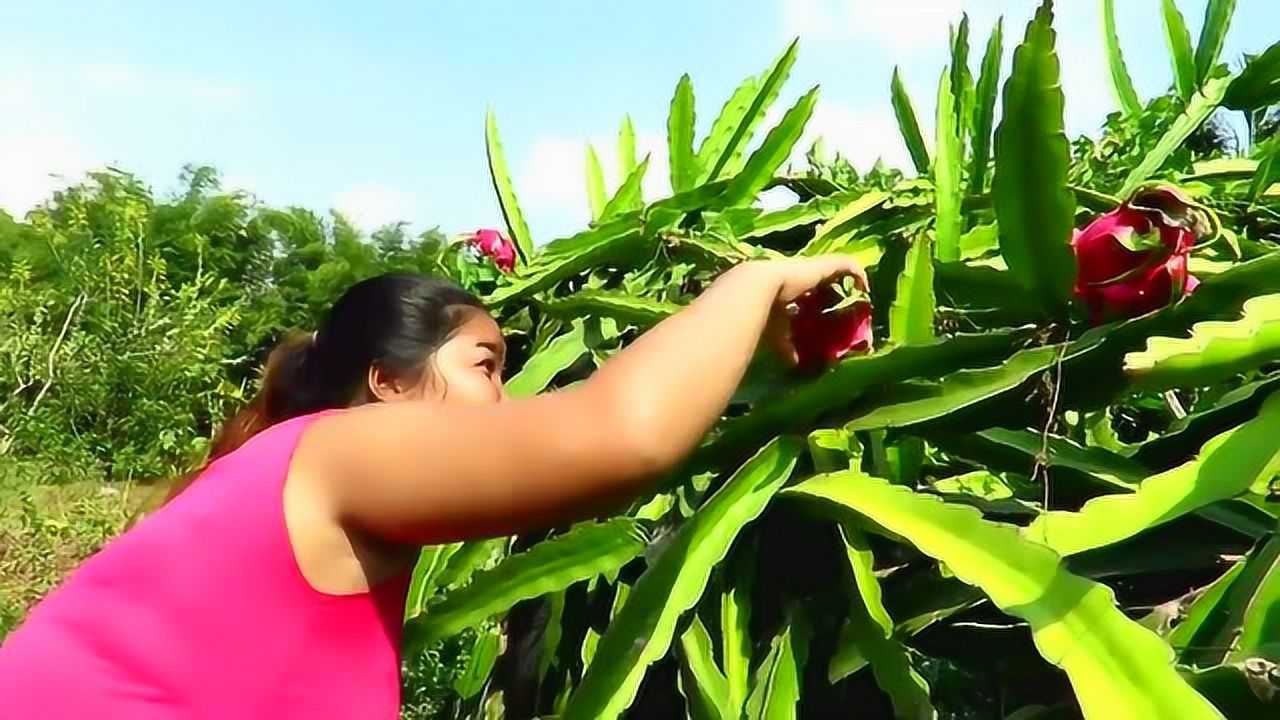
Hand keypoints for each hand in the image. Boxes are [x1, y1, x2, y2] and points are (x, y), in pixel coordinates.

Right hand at [746, 255, 869, 366]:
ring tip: (861, 294)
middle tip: (850, 306)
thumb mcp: (777, 332)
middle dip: (838, 291)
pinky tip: (865, 287)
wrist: (759, 288)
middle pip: (825, 279)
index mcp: (790, 287)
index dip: (820, 300)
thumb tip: (794, 363)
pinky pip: (848, 265)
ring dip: (851, 280)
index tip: (831, 313)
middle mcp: (804, 274)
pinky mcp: (826, 264)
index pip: (809, 291)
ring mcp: (815, 267)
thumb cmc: (765, 310)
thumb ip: (786, 346)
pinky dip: (858, 273)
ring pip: (838, 269)